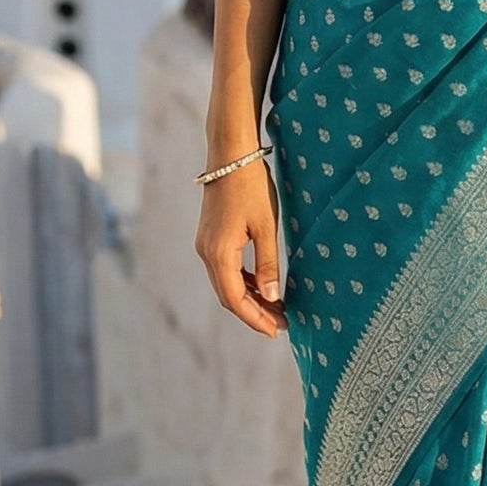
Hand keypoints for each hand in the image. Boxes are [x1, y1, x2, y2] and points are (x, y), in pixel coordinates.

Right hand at [195, 156, 286, 338]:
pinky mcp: (211, 237)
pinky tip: (263, 286)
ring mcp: (206, 245)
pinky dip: (244, 281)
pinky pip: (226, 269)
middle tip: (280, 325)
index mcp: (218, 254)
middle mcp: (206, 253)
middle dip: (254, 313)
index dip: (255, 319)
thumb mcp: (266, 227)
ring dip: (250, 298)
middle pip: (228, 296)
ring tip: (276, 309)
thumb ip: (268, 263)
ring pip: (226, 283)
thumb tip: (273, 297)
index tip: (276, 330)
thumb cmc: (251, 187)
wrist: (230, 155)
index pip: (235, 300)